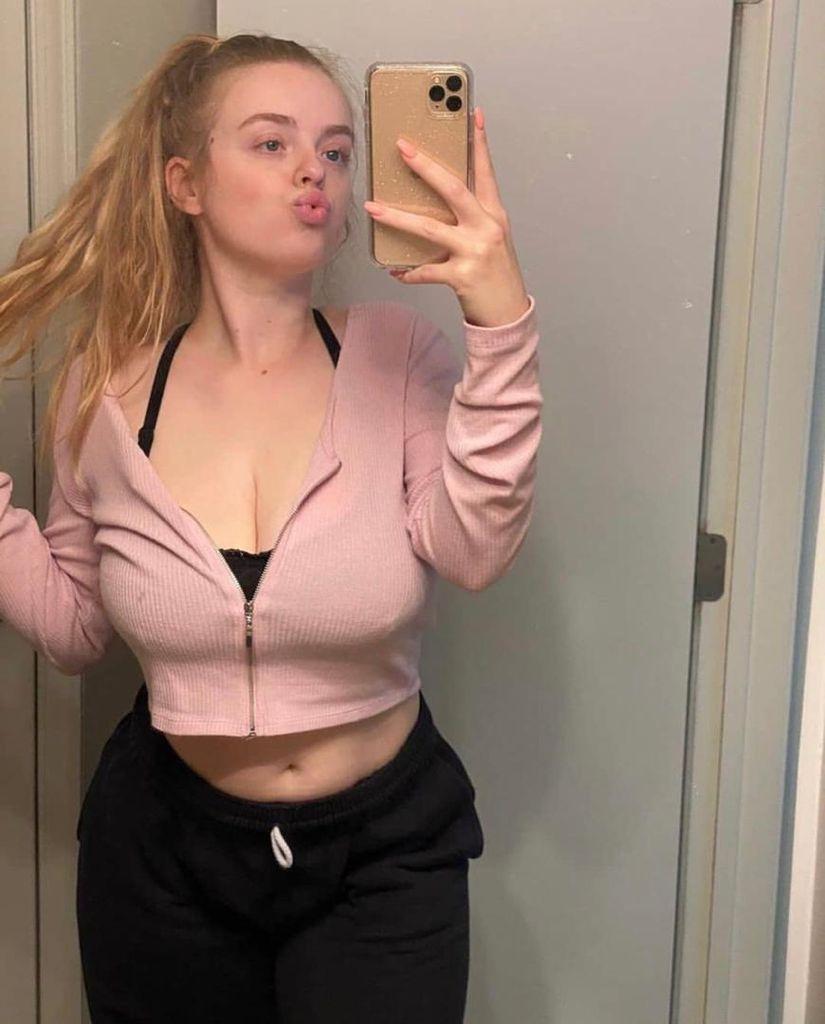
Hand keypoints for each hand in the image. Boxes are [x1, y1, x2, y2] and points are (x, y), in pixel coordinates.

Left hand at [363, 106, 530, 327]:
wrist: (509, 313)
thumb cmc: (495, 273)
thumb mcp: (490, 238)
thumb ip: (469, 217)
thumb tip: (433, 200)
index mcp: (494, 214)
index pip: (485, 171)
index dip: (478, 142)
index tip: (471, 114)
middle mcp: (486, 228)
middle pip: (453, 189)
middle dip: (426, 167)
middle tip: (403, 148)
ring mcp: (475, 251)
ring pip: (429, 228)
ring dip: (397, 218)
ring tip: (372, 207)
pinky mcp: (462, 277)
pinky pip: (427, 271)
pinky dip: (408, 272)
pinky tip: (394, 270)